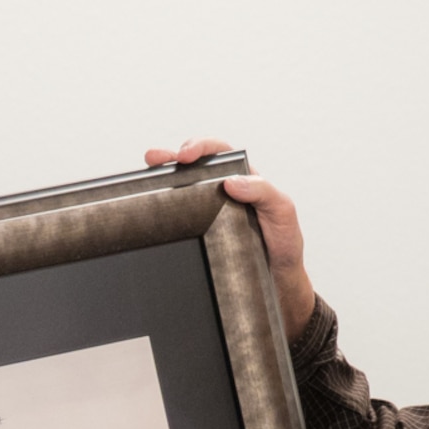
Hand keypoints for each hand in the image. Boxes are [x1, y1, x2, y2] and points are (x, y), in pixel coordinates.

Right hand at [143, 138, 316, 340]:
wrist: (277, 280)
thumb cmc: (283, 244)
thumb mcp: (283, 212)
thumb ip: (264, 191)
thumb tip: (232, 181)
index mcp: (244, 179)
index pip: (219, 153)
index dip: (200, 148)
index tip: (186, 155)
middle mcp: (222, 193)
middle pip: (192, 166)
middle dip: (169, 157)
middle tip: (157, 159)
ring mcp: (208, 213)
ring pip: (180, 189)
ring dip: (159, 178)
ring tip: (146, 174)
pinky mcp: (199, 233)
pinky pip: (179, 217)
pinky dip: (161, 208)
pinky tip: (150, 206)